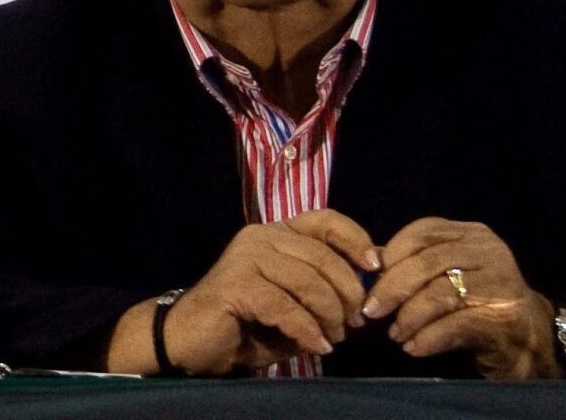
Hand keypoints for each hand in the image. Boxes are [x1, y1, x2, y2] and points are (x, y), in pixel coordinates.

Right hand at [164, 209, 380, 374]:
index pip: (326, 220)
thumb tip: (373, 278)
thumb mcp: (295, 302)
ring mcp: (247, 256)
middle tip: (356, 323)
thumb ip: (327, 287)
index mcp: (278, 232)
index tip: (375, 268)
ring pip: (307, 280)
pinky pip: (285, 306)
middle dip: (347, 292)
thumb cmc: (246, 324)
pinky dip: (307, 329)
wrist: (190, 342)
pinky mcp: (236, 283)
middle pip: (322, 254)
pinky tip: (317, 346)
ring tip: (335, 338)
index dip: (356, 239)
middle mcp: (262, 236)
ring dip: (330, 314)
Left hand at [363, 217, 560, 378]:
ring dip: (409, 317)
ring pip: (440, 294)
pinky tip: (413, 347)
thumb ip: (414, 264)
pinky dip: (428, 338)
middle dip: (393, 287)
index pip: (424, 231)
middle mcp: (489, 251)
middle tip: (371, 311)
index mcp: (472, 234)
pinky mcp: (503, 318)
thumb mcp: (448, 275)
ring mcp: (500, 283)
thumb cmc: (478, 304)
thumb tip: (371, 261)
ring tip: (396, 334)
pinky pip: (455, 325)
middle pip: (428, 262)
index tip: (371, 277)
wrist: (527, 340)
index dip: (392, 253)